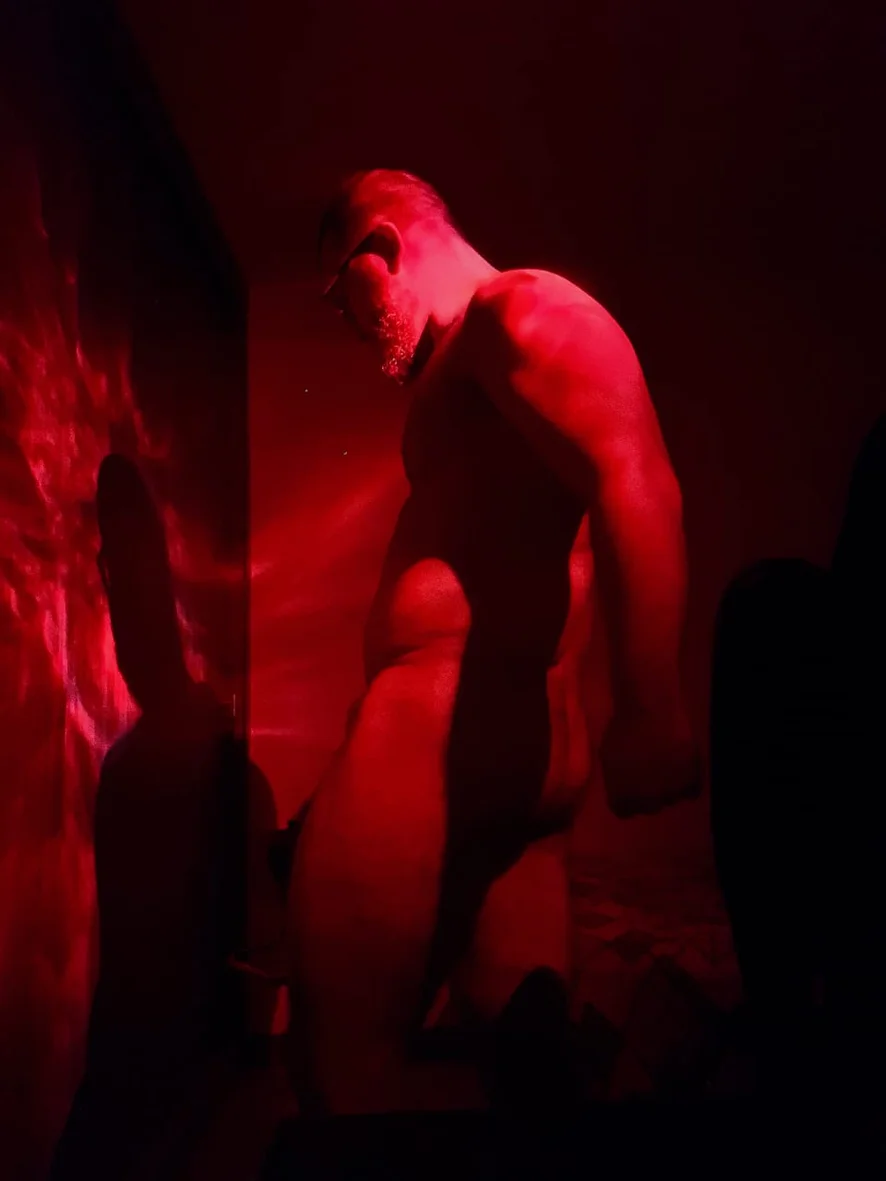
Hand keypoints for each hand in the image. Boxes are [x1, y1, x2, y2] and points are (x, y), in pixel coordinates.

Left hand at [599, 702, 701, 818]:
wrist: (651, 709)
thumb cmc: (623, 728)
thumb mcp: (607, 755)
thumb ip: (614, 777)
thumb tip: (620, 784)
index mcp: (622, 796)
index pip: (624, 811)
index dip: (628, 798)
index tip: (631, 786)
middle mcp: (646, 801)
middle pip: (649, 807)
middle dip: (648, 794)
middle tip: (651, 774)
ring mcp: (671, 792)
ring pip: (671, 798)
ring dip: (669, 787)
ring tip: (667, 765)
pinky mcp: (692, 780)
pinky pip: (692, 791)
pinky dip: (688, 781)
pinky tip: (683, 766)